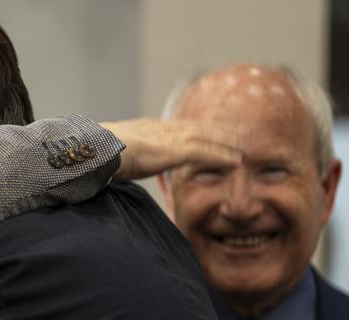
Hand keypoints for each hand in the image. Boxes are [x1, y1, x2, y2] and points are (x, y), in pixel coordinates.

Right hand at [103, 118, 241, 180]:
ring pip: (209, 137)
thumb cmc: (103, 154)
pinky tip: (236, 162)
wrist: (102, 148)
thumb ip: (128, 157)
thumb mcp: (119, 153)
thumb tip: (121, 166)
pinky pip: (207, 153)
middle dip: (222, 129)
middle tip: (241, 132)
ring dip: (229, 142)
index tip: (214, 128)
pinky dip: (223, 157)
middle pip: (201, 126)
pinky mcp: (178, 150)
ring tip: (246, 147)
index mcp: (152, 127)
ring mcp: (173, 137)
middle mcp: (166, 128)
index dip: (201, 127)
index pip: (183, 125)